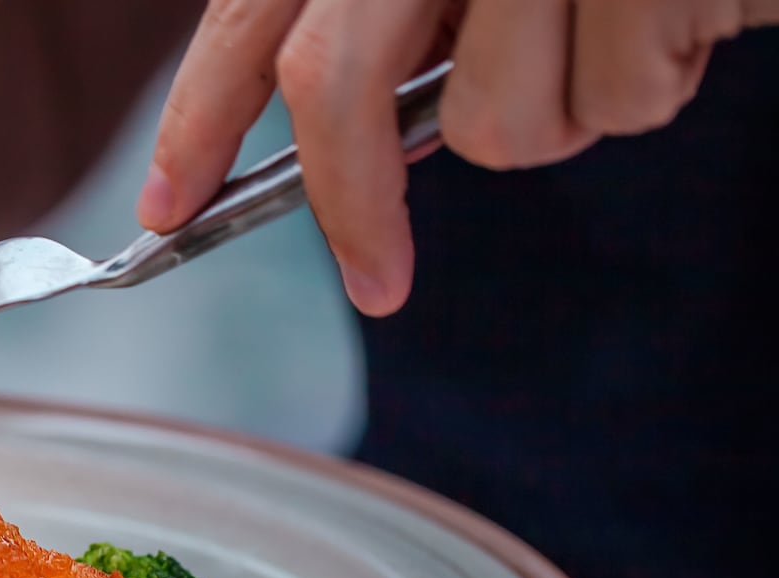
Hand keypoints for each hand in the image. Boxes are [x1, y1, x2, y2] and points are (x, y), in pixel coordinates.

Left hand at [136, 0, 778, 316]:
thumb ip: (399, 29)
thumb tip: (367, 154)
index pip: (251, 15)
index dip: (198, 120)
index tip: (165, 210)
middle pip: (335, 85)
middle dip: (349, 202)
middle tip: (377, 281)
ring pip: (496, 126)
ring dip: (560, 113)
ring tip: (615, 25)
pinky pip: (618, 103)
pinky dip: (652, 83)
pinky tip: (682, 8)